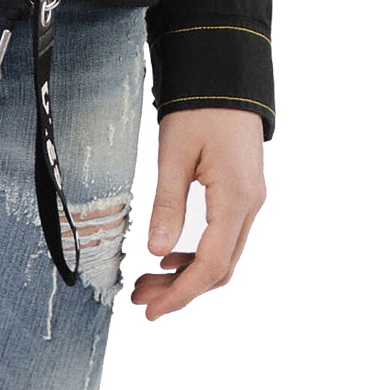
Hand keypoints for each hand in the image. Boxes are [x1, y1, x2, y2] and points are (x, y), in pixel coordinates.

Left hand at [132, 109, 266, 320]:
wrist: (225, 79)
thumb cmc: (199, 111)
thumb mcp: (174, 155)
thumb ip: (168, 205)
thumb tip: (157, 252)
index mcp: (236, 198)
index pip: (210, 264)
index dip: (181, 293)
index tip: (151, 310)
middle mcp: (250, 205)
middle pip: (219, 269)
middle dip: (180, 291)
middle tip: (140, 300)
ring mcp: (249, 202)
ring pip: (222, 257)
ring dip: (186, 276)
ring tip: (147, 283)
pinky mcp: (242, 197)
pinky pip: (223, 240)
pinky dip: (196, 256)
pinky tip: (167, 258)